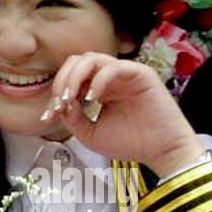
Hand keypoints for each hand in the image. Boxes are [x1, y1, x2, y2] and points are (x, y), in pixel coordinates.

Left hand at [42, 53, 205, 177]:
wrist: (161, 152)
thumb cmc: (132, 143)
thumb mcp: (91, 133)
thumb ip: (73, 118)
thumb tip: (60, 103)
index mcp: (99, 89)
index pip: (71, 78)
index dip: (56, 93)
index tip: (49, 116)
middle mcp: (110, 78)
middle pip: (77, 62)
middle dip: (62, 80)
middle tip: (59, 102)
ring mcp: (124, 73)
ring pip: (91, 58)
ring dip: (75, 77)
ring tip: (71, 98)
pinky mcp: (140, 74)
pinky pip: (113, 67)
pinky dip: (98, 81)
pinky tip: (92, 100)